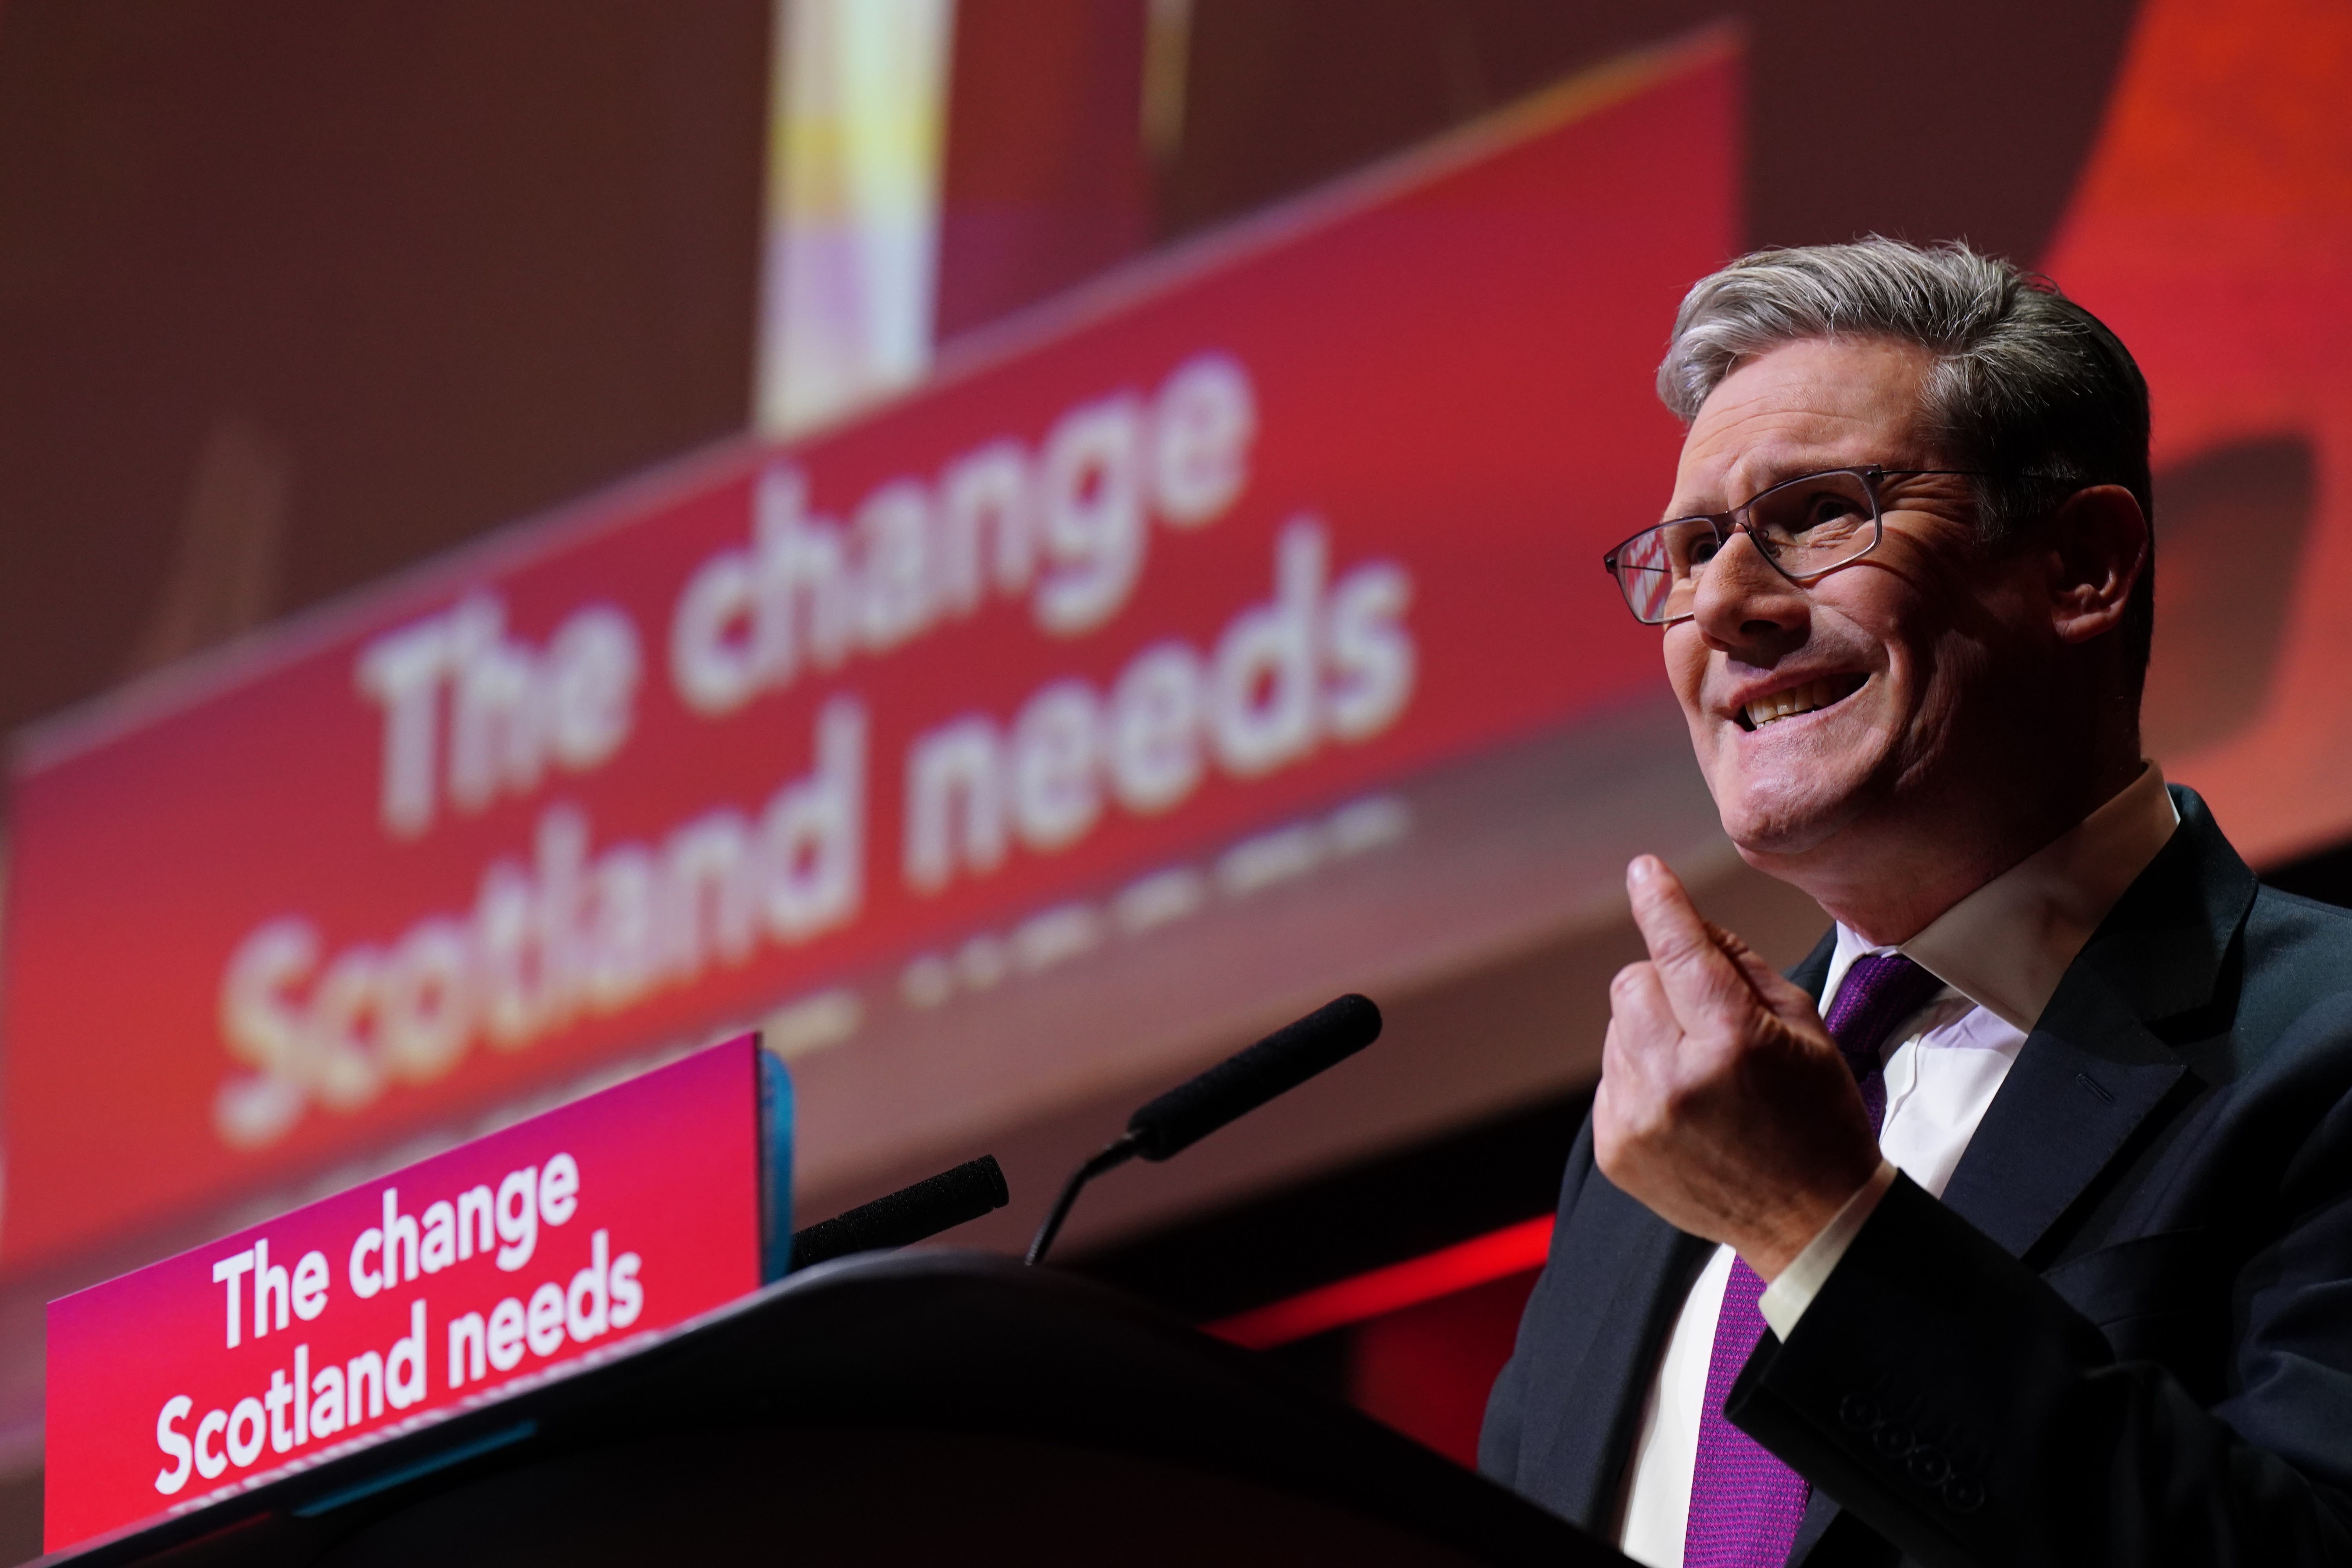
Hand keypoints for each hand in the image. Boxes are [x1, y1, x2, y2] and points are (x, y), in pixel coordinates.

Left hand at [1593, 855, 1881, 1279]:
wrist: (1811, 1221)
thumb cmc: (1818, 1118)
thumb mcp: (1805, 1029)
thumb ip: (1743, 967)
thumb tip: (1689, 923)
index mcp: (1731, 1043)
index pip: (1679, 950)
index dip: (1660, 904)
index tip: (1643, 871)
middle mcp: (1674, 1080)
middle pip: (1631, 983)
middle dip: (1664, 985)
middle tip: (1707, 1018)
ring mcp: (1637, 1119)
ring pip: (1617, 1029)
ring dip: (1652, 1034)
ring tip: (1704, 1077)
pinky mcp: (1614, 1149)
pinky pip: (1610, 1078)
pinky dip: (1641, 1078)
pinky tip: (1686, 1109)